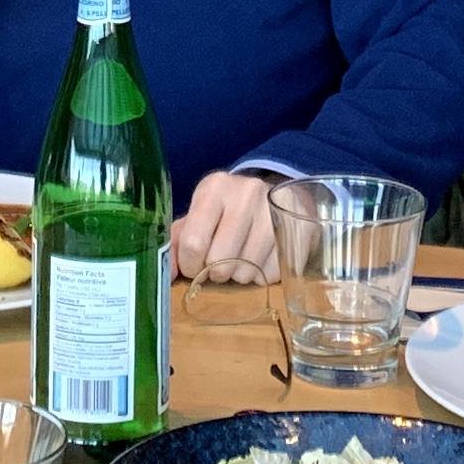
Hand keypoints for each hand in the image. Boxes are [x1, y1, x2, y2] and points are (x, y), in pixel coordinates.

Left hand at [171, 168, 276, 282]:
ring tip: (240, 260)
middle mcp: (246, 195)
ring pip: (246, 271)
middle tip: (218, 265)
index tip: (194, 265)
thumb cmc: (227, 211)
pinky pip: (271, 273)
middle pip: (220, 262)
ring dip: (239, 275)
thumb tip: (166, 274)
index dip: (190, 265)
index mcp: (215, 188)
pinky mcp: (297, 230)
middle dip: (214, 273)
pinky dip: (262, 275)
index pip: (193, 242)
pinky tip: (261, 259)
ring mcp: (275, 212)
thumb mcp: (200, 216)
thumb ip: (178, 242)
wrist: (276, 195)